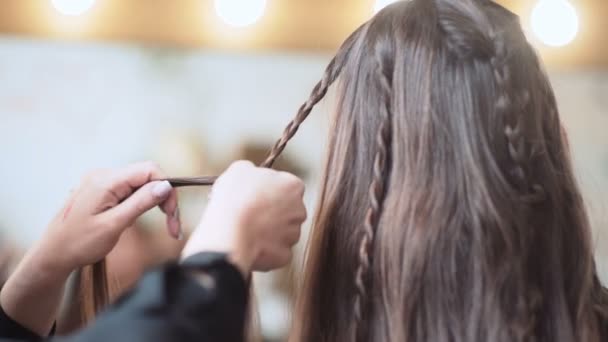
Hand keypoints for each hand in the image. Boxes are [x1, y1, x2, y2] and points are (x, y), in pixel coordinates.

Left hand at [38, 161, 180, 274]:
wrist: (52, 255)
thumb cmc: (79, 243)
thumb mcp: (114, 225)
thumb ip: (140, 203)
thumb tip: (165, 186)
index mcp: (105, 180)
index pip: (150, 170)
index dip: (167, 188)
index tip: (172, 214)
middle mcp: (103, 175)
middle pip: (147, 177)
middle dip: (164, 198)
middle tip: (173, 227)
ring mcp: (101, 182)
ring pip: (140, 185)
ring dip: (154, 203)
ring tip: (163, 227)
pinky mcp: (101, 191)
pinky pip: (129, 191)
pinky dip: (141, 204)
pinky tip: (136, 221)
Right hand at [181, 161, 306, 276]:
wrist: (230, 230)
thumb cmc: (236, 198)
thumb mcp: (239, 170)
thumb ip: (251, 170)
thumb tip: (250, 172)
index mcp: (293, 186)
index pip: (288, 187)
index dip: (270, 191)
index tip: (256, 196)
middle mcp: (300, 210)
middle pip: (287, 211)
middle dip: (272, 213)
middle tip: (250, 214)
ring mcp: (294, 234)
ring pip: (282, 233)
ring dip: (268, 233)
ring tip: (246, 231)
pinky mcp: (285, 256)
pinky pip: (275, 252)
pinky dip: (264, 251)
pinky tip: (249, 245)